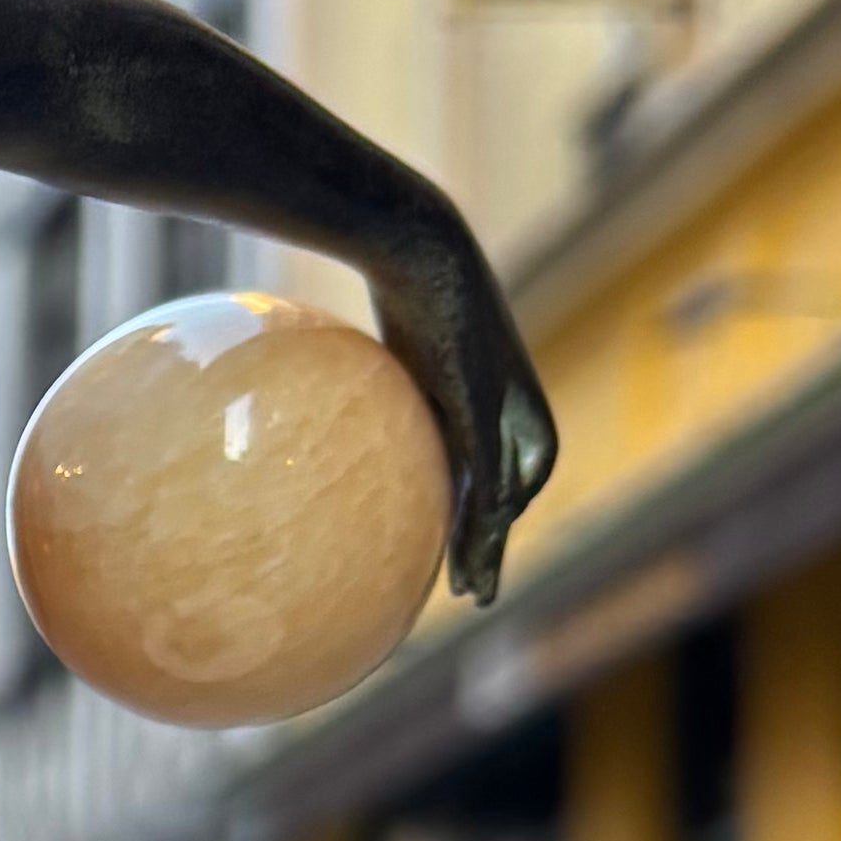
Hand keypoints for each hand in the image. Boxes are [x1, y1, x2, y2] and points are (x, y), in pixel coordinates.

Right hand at [370, 213, 558, 606]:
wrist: (422, 249)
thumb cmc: (400, 288)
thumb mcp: (398, 355)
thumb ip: (391, 396)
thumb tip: (326, 413)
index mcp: (497, 395)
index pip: (501, 467)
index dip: (489, 512)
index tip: (465, 545)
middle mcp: (514, 405)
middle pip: (512, 490)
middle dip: (494, 540)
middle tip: (474, 589)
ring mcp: (506, 408)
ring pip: (507, 495)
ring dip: (491, 544)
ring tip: (475, 591)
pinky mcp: (487, 407)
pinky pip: (489, 477)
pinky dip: (484, 517)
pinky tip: (475, 552)